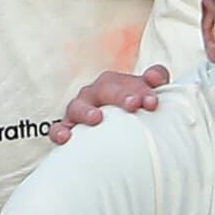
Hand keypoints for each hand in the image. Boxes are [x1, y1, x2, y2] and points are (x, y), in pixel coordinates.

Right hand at [52, 61, 169, 133]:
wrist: (112, 138)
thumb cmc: (131, 113)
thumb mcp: (146, 96)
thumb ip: (156, 80)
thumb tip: (155, 77)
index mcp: (115, 84)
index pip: (128, 81)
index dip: (141, 88)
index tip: (153, 102)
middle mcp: (95, 93)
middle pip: (105, 89)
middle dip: (120, 96)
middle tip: (134, 104)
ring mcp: (79, 110)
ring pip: (77, 106)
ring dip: (86, 111)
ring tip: (96, 118)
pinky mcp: (66, 128)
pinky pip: (58, 128)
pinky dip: (59, 131)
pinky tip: (65, 138)